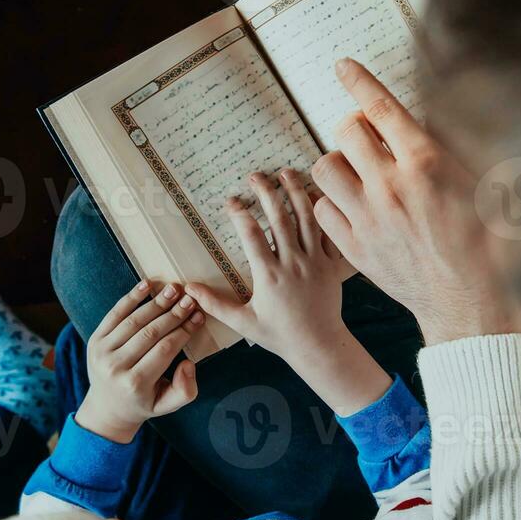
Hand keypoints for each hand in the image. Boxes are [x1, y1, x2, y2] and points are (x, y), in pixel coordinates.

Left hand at [77, 280, 204, 442]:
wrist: (107, 408)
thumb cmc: (143, 402)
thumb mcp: (167, 405)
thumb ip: (185, 390)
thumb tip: (188, 364)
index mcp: (135, 384)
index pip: (165, 350)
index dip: (184, 331)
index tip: (199, 316)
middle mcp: (115, 367)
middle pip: (150, 333)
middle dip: (173, 314)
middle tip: (191, 299)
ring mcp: (102, 352)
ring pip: (134, 321)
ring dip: (156, 302)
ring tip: (174, 289)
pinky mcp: (94, 340)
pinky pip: (114, 314)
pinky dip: (130, 298)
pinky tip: (146, 284)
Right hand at [188, 170, 389, 414]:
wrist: (319, 346)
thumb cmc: (279, 336)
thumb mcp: (243, 322)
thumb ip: (214, 304)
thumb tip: (188, 289)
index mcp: (269, 276)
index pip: (251, 234)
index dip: (239, 213)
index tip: (231, 201)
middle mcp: (293, 264)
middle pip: (280, 218)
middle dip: (266, 192)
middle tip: (255, 176)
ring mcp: (315, 262)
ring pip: (307, 219)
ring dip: (296, 193)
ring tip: (285, 173)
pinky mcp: (333, 265)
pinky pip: (330, 233)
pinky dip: (324, 212)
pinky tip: (316, 195)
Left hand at [310, 57, 512, 345]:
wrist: (471, 301)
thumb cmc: (488, 242)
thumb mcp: (484, 183)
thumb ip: (451, 149)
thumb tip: (426, 123)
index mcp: (426, 164)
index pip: (381, 108)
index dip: (359, 81)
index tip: (343, 67)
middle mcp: (391, 186)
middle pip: (346, 132)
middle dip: (353, 126)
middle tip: (366, 136)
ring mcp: (368, 218)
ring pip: (325, 168)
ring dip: (338, 163)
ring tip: (355, 172)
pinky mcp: (355, 247)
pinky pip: (324, 209)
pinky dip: (332, 202)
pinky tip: (351, 206)